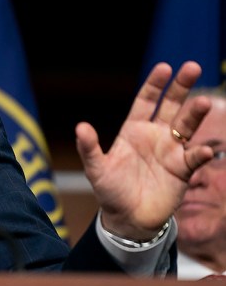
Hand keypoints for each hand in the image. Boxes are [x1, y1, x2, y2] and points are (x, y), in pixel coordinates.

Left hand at [75, 61, 213, 239]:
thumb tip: (80, 127)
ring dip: (195, 114)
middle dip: (181, 87)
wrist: (127, 218)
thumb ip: (89, 148)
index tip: (164, 67)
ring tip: (204, 102)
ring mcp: (171, 151)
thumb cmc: (110, 190)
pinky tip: (204, 150)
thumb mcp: (96, 168)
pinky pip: (194, 158)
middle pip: (171, 106)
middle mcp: (156, 136)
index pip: (146, 101)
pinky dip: (200, 153)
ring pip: (187, 126)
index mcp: (134, 130)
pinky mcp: (183, 170)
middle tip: (192, 67)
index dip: (155, 84)